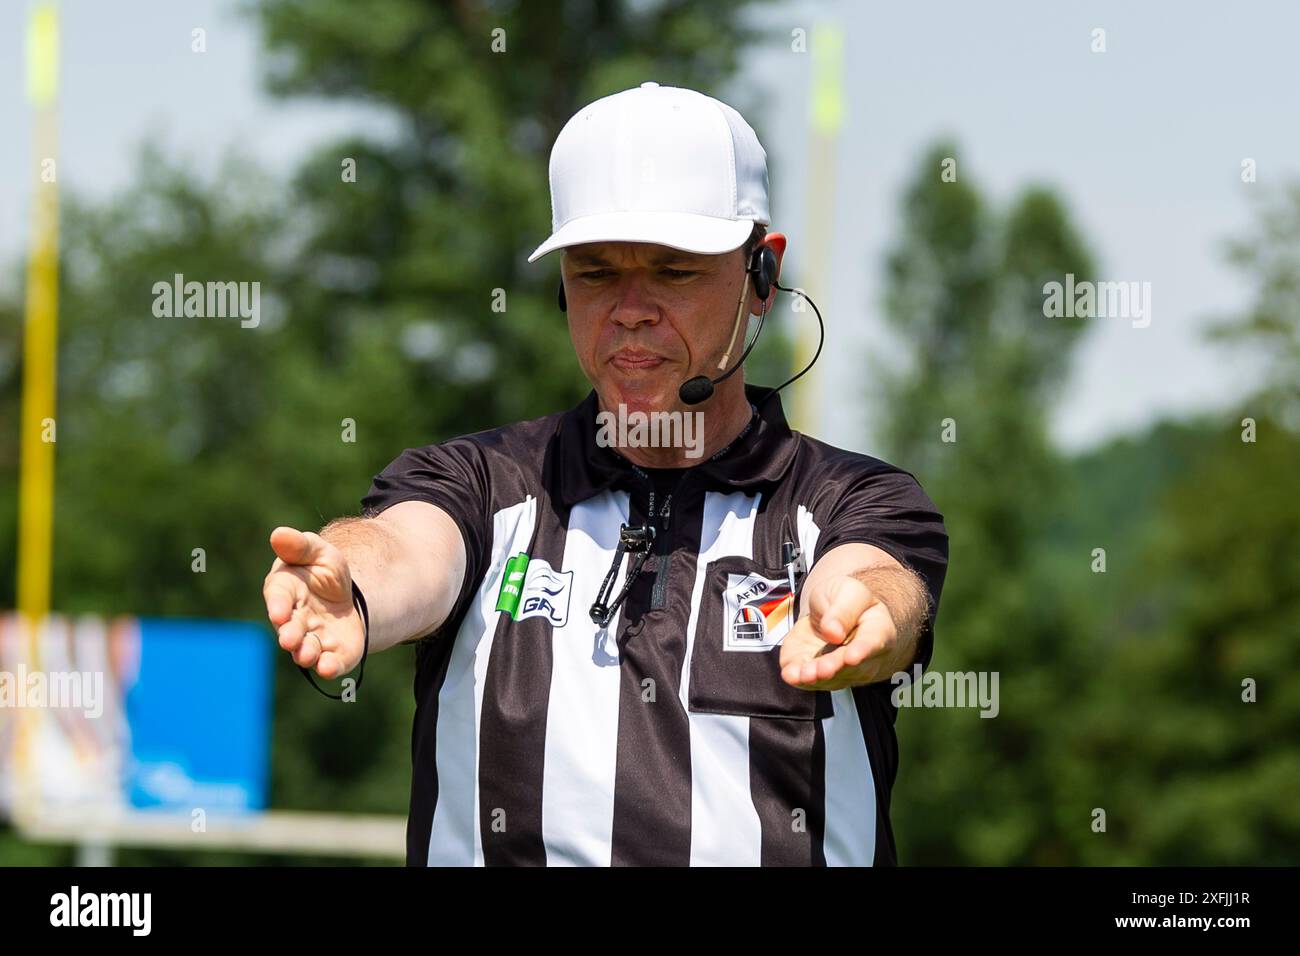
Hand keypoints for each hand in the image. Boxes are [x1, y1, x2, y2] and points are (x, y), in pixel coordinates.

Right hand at [263, 526, 364, 679]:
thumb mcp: (319, 552)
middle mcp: (295, 620)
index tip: (279, 612)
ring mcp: (313, 639)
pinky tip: (328, 668)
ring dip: (306, 653)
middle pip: (289, 629)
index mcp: (286, 592)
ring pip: (306, 650)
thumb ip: (300, 546)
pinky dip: (328, 668)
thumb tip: (278, 533)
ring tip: (308, 654)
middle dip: (289, 635)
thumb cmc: (325, 571)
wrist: (350, 596)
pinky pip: (329, 664)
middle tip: (289, 639)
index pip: (278, 598)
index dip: (278, 605)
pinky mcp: (333, 654)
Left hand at [780, 573, 898, 690]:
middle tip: (823, 669)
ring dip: (815, 678)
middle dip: (834, 667)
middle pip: (851, 668)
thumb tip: (833, 631)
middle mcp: (864, 658)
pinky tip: (791, 675)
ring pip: (830, 679)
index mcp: (878, 630)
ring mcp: (841, 671)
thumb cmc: (846, 602)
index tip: (851, 657)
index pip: (873, 643)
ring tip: (803, 674)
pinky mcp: (817, 674)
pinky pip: (809, 681)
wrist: (832, 614)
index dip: (862, 651)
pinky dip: (798, 679)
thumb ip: (843, 609)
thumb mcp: (847, 591)